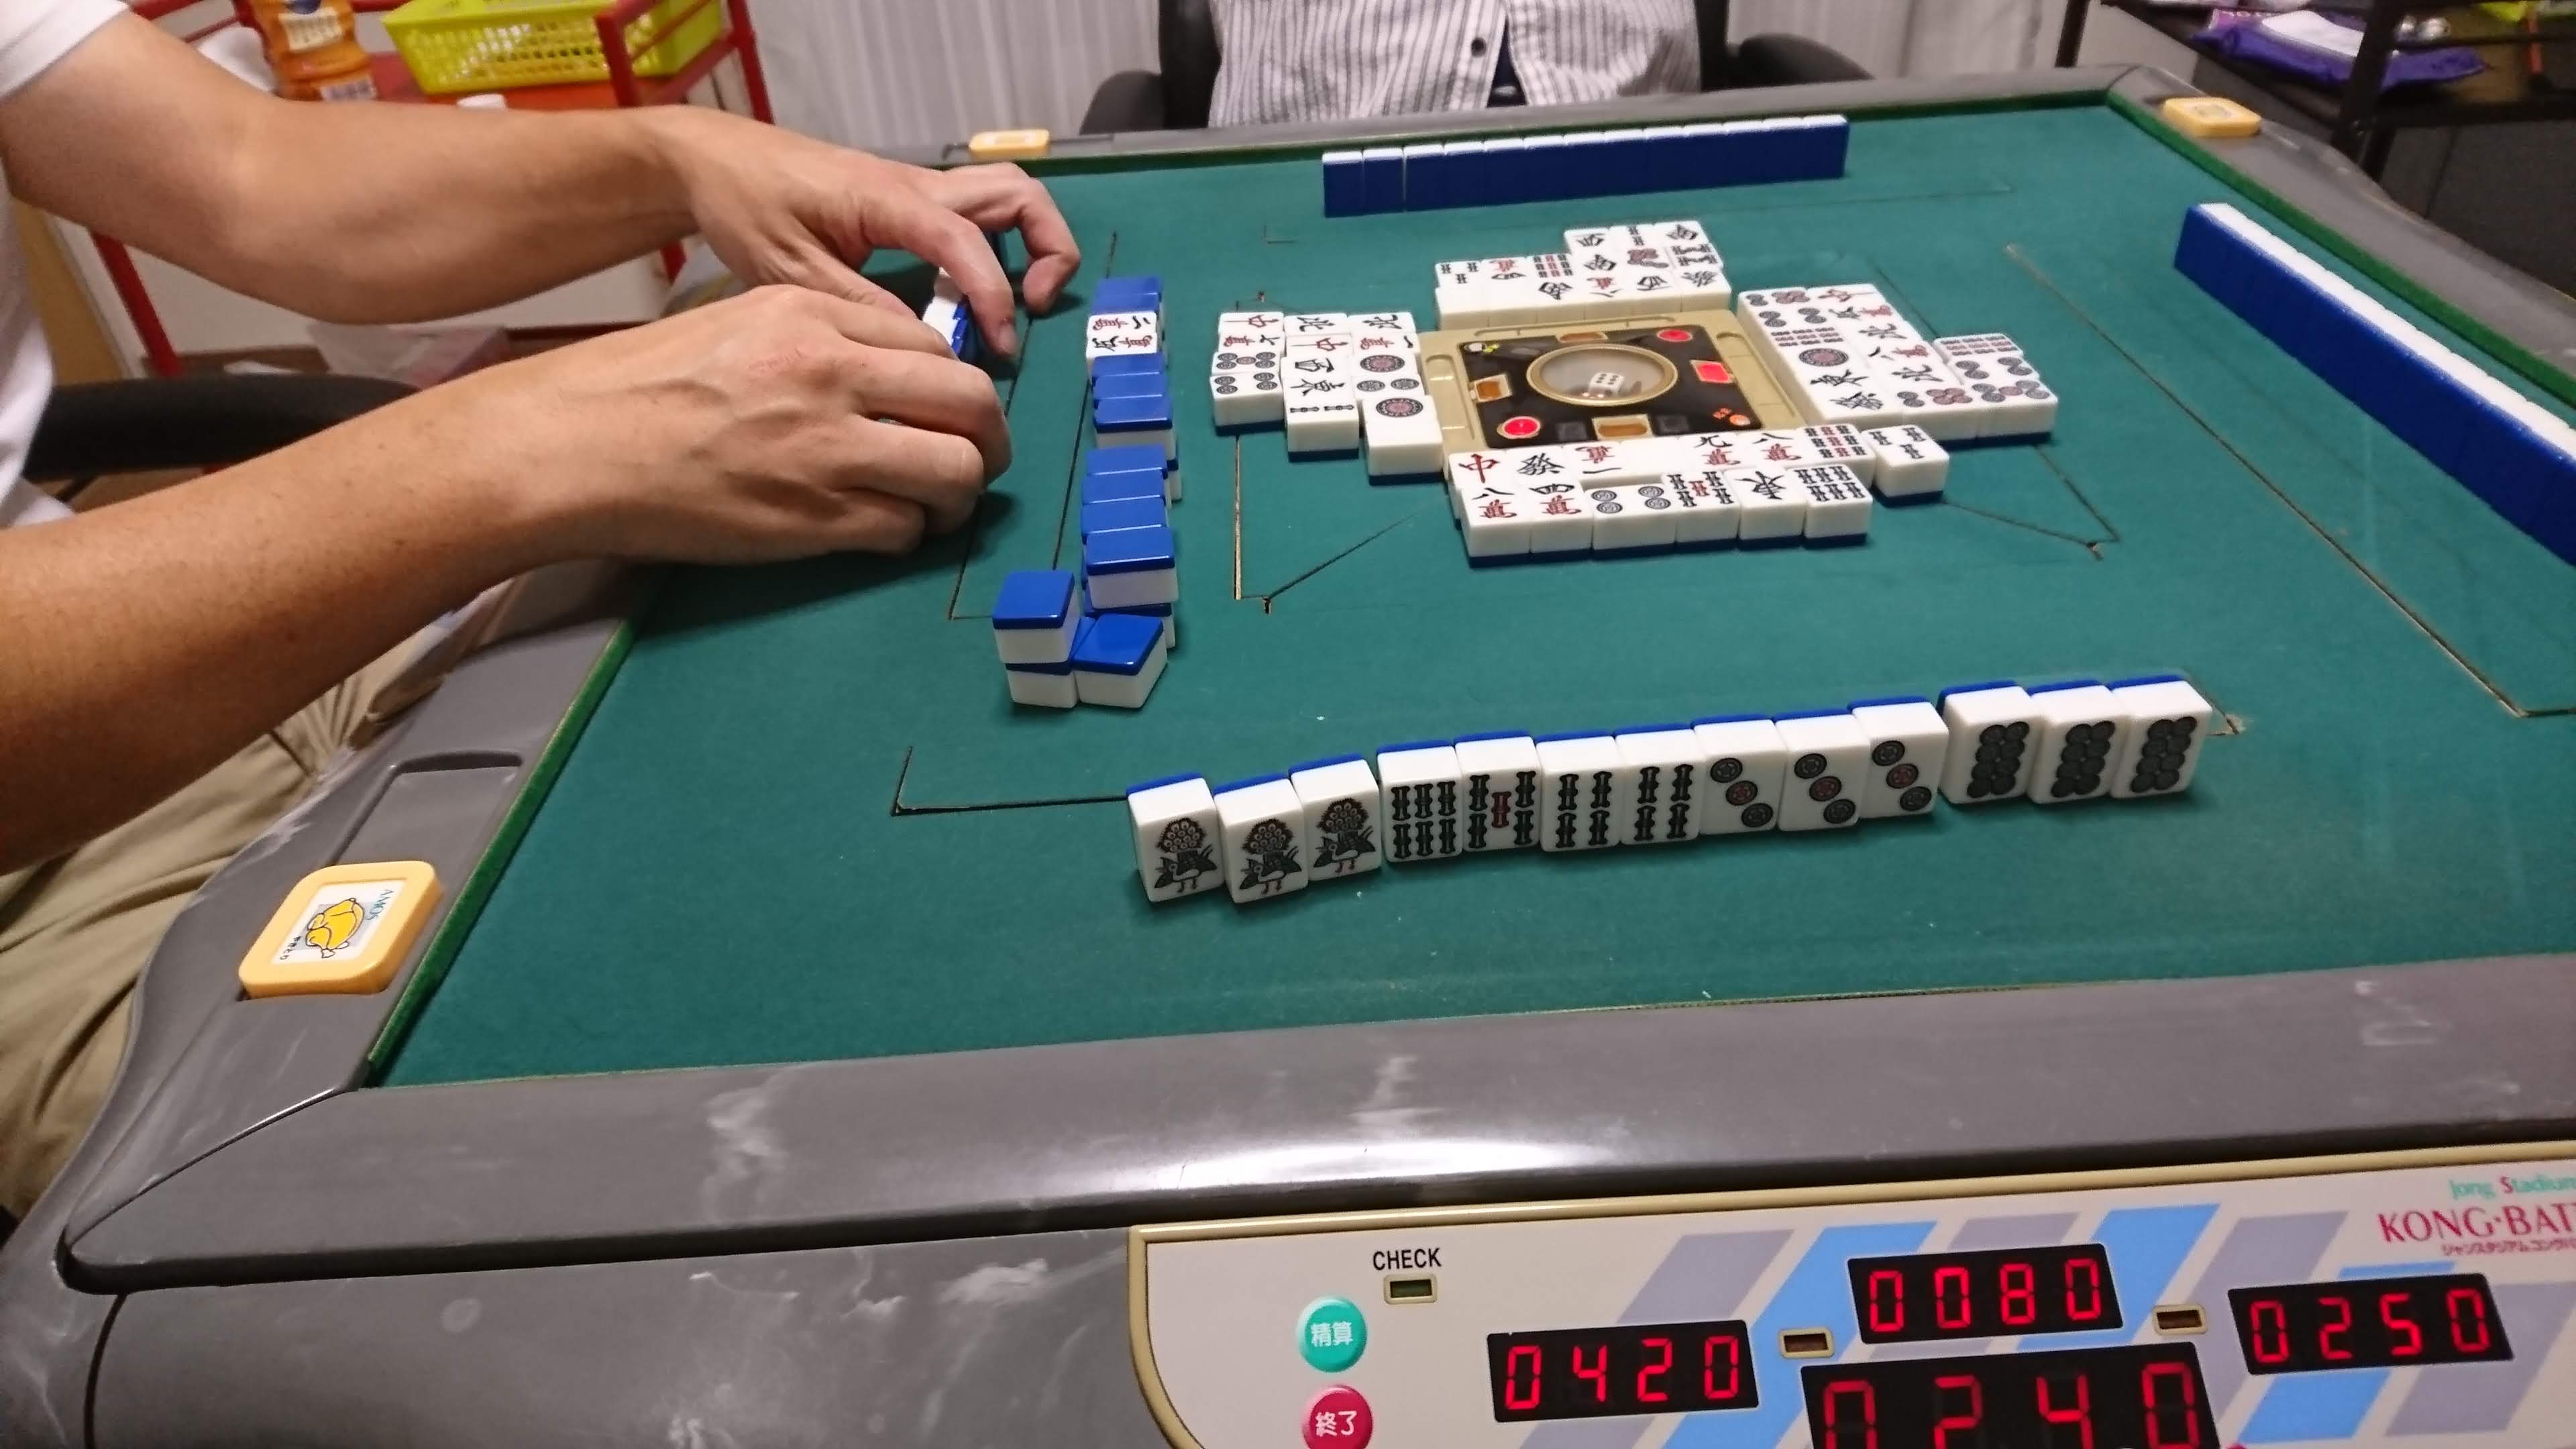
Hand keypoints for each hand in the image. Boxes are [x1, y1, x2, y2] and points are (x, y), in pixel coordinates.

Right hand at [441, 286, 1007, 561]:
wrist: (569, 446)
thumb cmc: (640, 386)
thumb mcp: (739, 323)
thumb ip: (821, 338)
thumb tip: (894, 372)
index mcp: (810, 315)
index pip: (932, 343)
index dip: (952, 381)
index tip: (943, 407)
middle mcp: (829, 374)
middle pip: (970, 401)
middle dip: (989, 436)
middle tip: (977, 456)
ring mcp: (825, 450)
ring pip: (955, 472)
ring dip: (960, 494)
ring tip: (937, 503)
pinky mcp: (811, 520)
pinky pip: (904, 529)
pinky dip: (910, 534)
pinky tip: (887, 528)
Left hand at [649, 109, 1079, 360]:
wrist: (719, 161)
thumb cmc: (747, 208)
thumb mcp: (792, 271)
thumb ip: (859, 306)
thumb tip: (924, 349)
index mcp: (886, 199)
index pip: (965, 241)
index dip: (994, 296)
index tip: (998, 349)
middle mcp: (916, 185)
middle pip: (1019, 194)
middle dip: (1049, 249)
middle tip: (1032, 310)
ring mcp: (919, 189)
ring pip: (1008, 196)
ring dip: (1034, 243)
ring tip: (1019, 304)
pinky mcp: (911, 201)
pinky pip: (978, 214)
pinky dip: (1000, 247)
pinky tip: (974, 296)